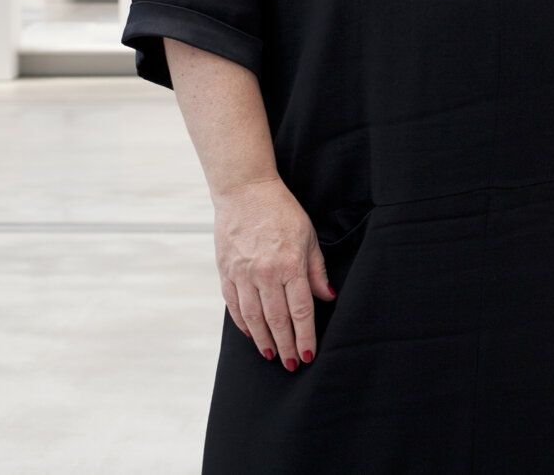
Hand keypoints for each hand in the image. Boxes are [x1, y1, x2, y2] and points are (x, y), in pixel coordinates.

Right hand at [213, 175, 335, 369]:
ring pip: (254, 319)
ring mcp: (242, 273)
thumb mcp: (308, 235)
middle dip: (286, 346)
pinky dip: (242, 323)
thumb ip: (316, 269)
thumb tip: (327, 296)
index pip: (301, 311)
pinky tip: (251, 334)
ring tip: (271, 355)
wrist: (245, 190)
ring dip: (263, 341)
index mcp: (290, 264)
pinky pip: (233, 306)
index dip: (305, 337)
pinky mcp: (226, 271)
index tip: (307, 355)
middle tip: (290, 365)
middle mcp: (265, 273)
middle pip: (277, 320)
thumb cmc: (280, 210)